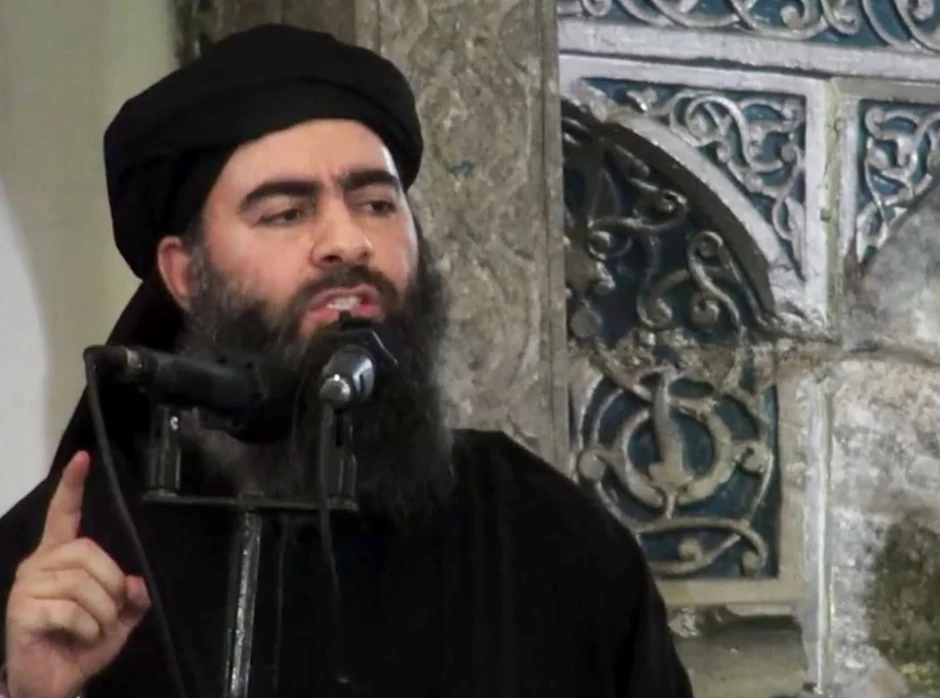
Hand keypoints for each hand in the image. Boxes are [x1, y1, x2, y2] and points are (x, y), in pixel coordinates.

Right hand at [4, 452, 149, 697]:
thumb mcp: (119, 618)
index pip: (63, 515)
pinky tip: (77, 637)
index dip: (72, 487)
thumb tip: (136, 582)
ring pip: (83, 584)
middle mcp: (39, 564)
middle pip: (89, 553)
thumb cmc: (82, 645)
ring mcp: (26, 586)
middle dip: (111, 585)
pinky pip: (72, 610)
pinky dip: (88, 628)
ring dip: (101, 613)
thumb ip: (132, 597)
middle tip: (107, 613)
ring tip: (91, 629)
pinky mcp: (21, 610)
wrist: (54, 682)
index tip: (82, 458)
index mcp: (60, 558)